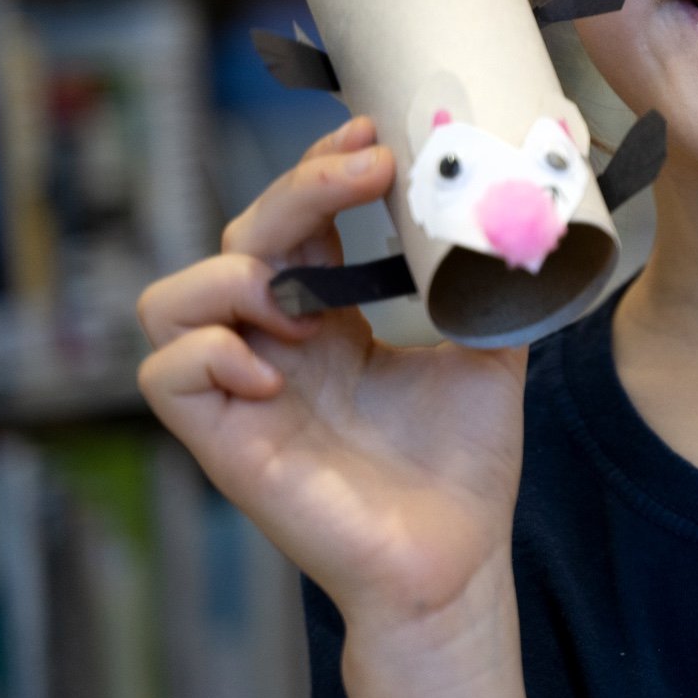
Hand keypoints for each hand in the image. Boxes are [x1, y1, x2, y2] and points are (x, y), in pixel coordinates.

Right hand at [135, 114, 528, 633]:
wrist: (456, 563)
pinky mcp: (225, 444)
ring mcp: (244, 395)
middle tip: (369, 165)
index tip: (374, 134)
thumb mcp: (489, 352)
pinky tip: (279, 369)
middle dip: (298, 189)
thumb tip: (531, 210)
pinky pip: (165, 375)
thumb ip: (492, 285)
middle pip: (242, 239)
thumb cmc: (464, 469)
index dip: (318, 170)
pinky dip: (209, 353)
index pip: (295, 223)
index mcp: (328, 322)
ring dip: (234, 275)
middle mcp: (275, 349)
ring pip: (169, 300)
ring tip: (306, 299)